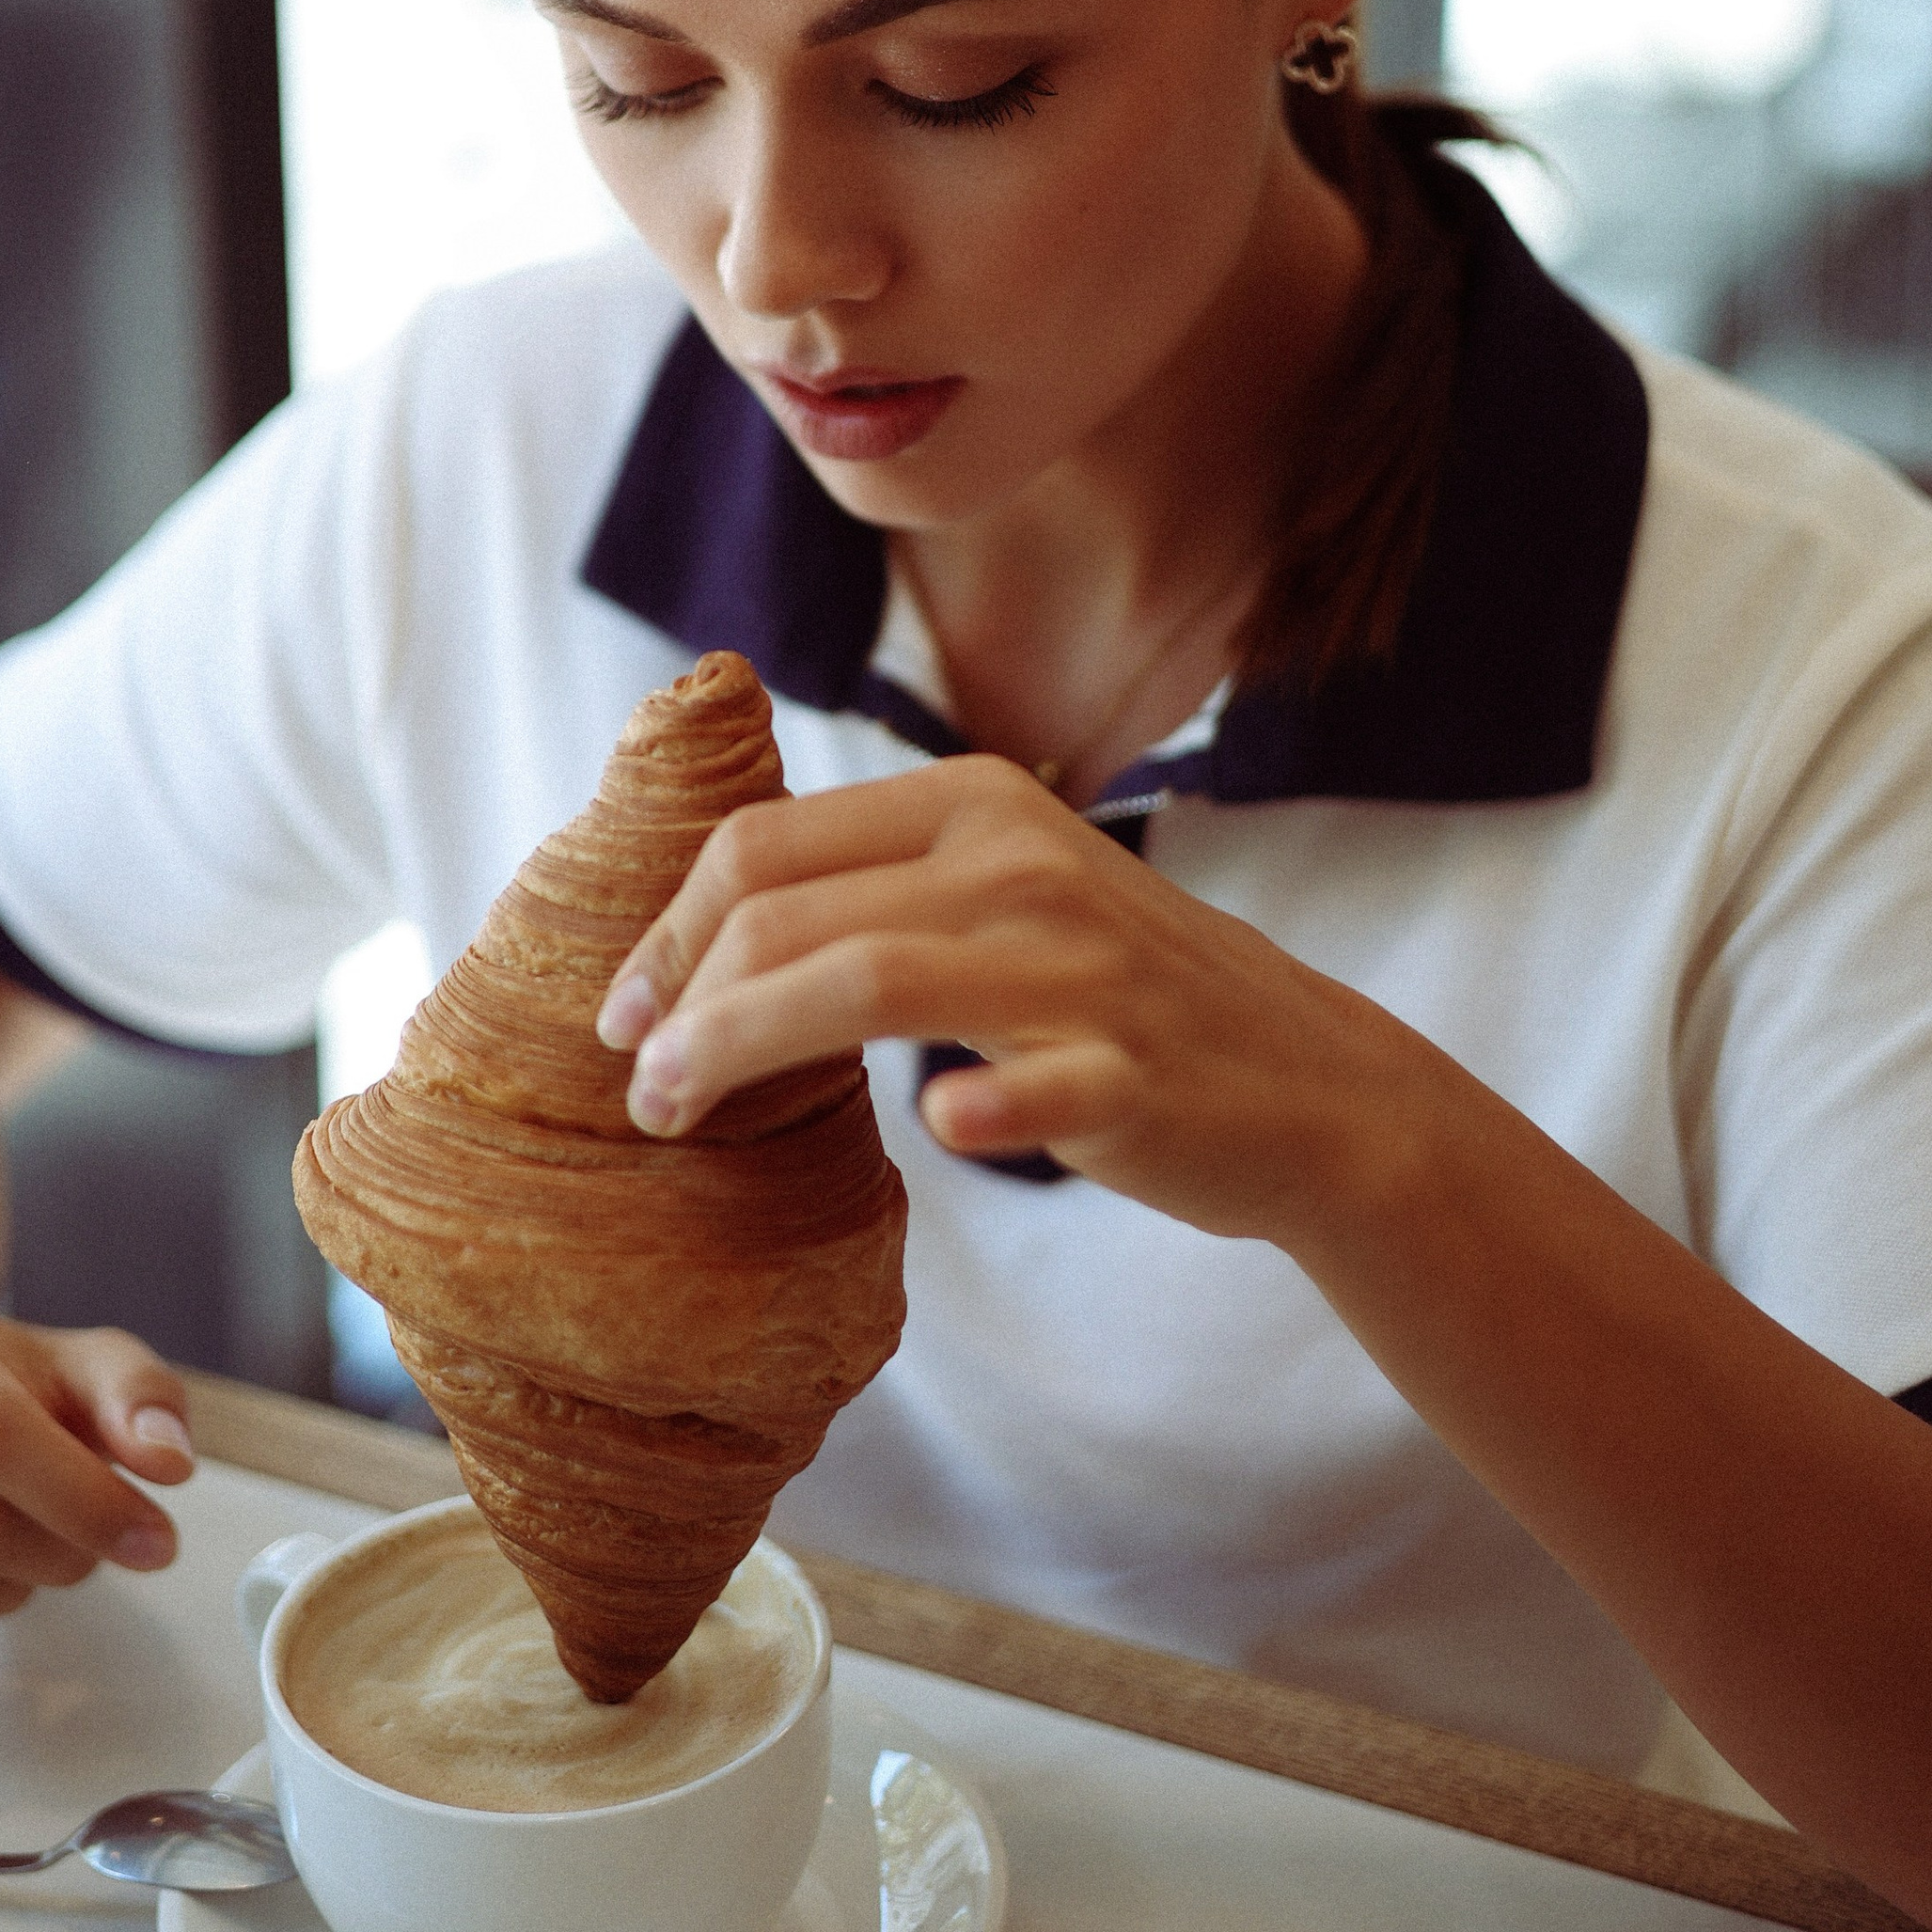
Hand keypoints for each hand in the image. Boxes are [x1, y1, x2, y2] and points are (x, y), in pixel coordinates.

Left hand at [595, 755, 1458, 1247]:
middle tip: (636, 1084)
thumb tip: (703, 922)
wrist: (1308, 1082)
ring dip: (741, 1048)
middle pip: (791, 915)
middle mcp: (1022, 864)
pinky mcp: (1134, 1072)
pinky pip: (1035, 1084)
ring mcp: (1083, 969)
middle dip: (681, 1000)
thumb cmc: (1115, 995)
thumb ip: (877, 883)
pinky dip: (977, 1107)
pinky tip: (937, 1127)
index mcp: (976, 804)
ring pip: (866, 982)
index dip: (669, 928)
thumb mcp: (1003, 890)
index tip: (624, 1008)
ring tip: (674, 1114)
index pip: (767, 843)